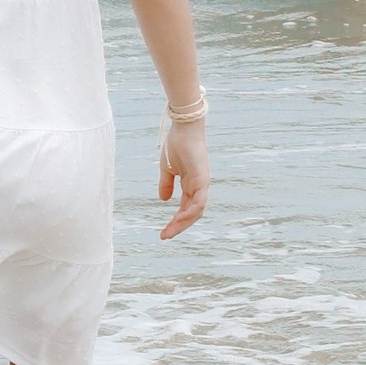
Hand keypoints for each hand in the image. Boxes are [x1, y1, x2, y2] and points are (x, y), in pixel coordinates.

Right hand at [159, 112, 209, 240]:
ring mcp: (202, 183)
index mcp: (190, 185)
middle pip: (192, 214)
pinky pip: (199, 201)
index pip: (185, 209)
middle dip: (178, 227)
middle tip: (164, 237)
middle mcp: (198, 187)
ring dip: (183, 223)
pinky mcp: (202, 178)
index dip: (175, 222)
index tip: (163, 233)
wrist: (183, 128)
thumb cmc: (176, 145)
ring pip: (196, 211)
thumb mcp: (167, 169)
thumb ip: (166, 184)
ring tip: (169, 231)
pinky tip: (179, 219)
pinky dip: (190, 212)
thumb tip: (163, 200)